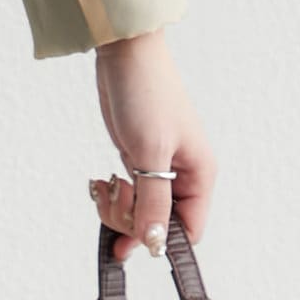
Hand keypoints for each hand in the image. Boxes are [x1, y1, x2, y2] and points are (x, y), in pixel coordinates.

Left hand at [89, 28, 215, 262]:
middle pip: (158, 227)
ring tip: (105, 185)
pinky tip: (101, 182)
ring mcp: (158, 172)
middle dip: (130, 222)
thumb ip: (153, 202)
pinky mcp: (137, 166)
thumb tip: (155, 242)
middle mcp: (182, 177)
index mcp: (199, 174)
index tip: (133, 240)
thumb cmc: (147, 94)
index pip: (188, 230)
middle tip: (115, 196)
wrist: (125, 57)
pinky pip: (126, 199)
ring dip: (116, 211)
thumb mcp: (149, 153)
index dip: (161, 241)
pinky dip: (110, 199)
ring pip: (138, 216)